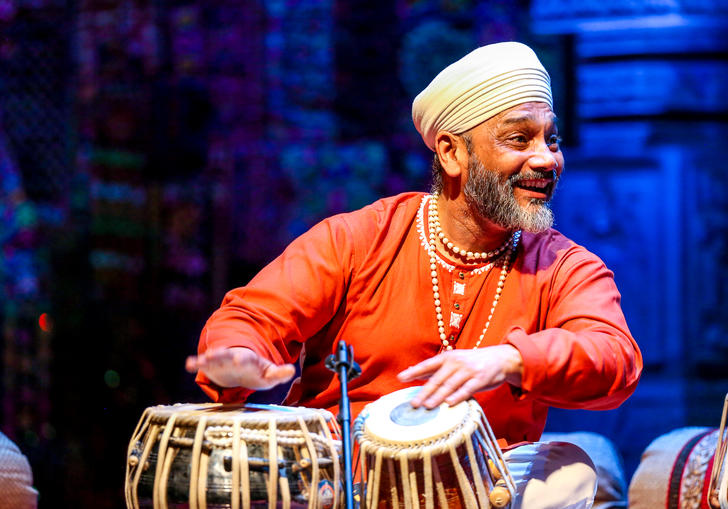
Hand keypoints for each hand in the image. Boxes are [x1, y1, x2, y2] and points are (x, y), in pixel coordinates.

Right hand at [185, 347, 294, 389]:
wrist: (241, 367)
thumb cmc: (257, 372)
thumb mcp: (269, 374)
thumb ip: (279, 373)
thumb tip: (291, 371)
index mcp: (248, 359)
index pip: (245, 358)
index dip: (242, 359)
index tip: (238, 360)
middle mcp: (232, 357)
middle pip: (226, 355)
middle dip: (220, 355)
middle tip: (213, 354)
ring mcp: (221, 360)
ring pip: (213, 357)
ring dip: (206, 358)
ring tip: (200, 359)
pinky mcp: (211, 366)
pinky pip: (202, 364)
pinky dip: (195, 363)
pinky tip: (189, 364)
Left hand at [396, 345, 522, 408]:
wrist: (500, 358)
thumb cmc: (471, 362)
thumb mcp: (453, 361)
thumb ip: (434, 368)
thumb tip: (411, 371)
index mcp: (447, 357)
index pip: (427, 365)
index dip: (414, 372)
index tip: (400, 378)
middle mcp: (456, 362)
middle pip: (437, 379)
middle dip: (424, 392)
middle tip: (414, 403)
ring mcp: (468, 370)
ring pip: (450, 385)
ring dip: (438, 396)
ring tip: (427, 406)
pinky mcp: (480, 379)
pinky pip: (467, 389)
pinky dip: (458, 396)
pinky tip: (449, 403)